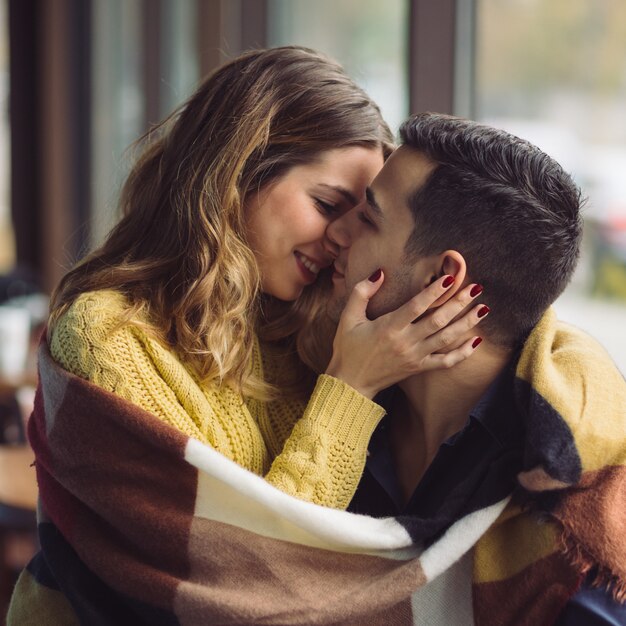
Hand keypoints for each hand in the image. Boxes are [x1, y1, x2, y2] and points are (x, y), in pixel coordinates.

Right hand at [325, 273, 486, 397]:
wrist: (350, 382)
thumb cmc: (348, 348)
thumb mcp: (348, 318)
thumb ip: (361, 293)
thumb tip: (379, 273)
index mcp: (389, 327)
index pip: (416, 306)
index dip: (434, 291)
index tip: (450, 278)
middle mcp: (405, 342)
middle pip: (438, 320)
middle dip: (459, 303)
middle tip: (477, 288)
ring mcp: (414, 356)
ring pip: (446, 338)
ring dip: (466, 323)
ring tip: (483, 309)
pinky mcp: (418, 368)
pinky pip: (445, 362)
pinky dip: (462, 353)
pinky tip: (476, 342)